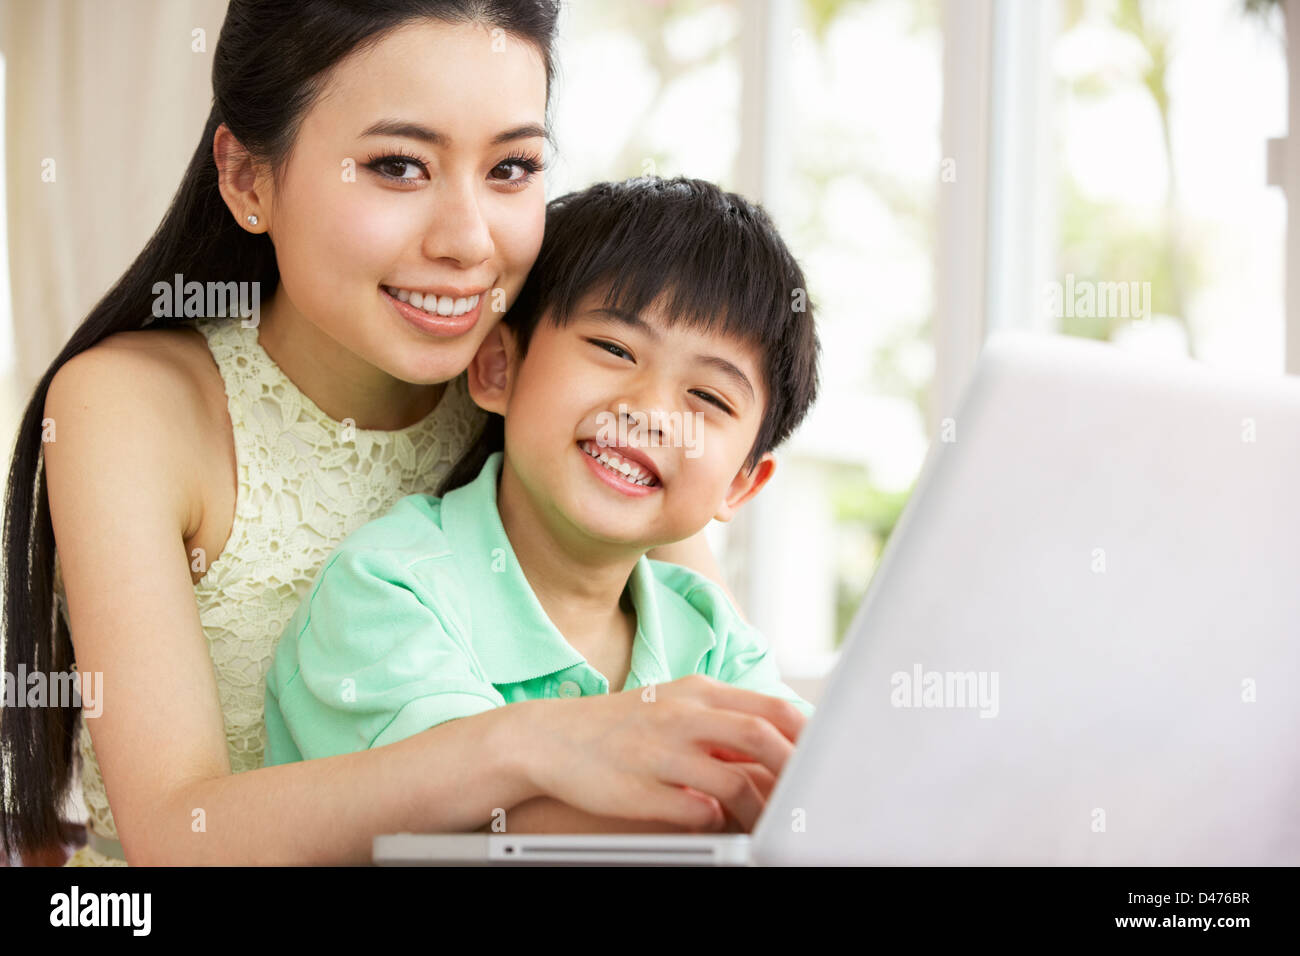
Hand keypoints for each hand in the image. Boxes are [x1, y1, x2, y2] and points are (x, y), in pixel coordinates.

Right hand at [516, 674, 805, 831]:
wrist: (551, 737)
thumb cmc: (624, 726)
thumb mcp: (676, 706)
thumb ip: (725, 720)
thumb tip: (784, 742)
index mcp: (698, 692)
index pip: (771, 707)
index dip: (806, 736)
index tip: (824, 761)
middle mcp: (682, 715)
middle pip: (761, 736)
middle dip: (793, 770)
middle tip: (805, 798)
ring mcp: (660, 752)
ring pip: (733, 780)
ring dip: (758, 807)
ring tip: (762, 822)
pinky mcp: (638, 789)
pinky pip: (694, 811)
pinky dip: (714, 820)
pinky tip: (714, 823)